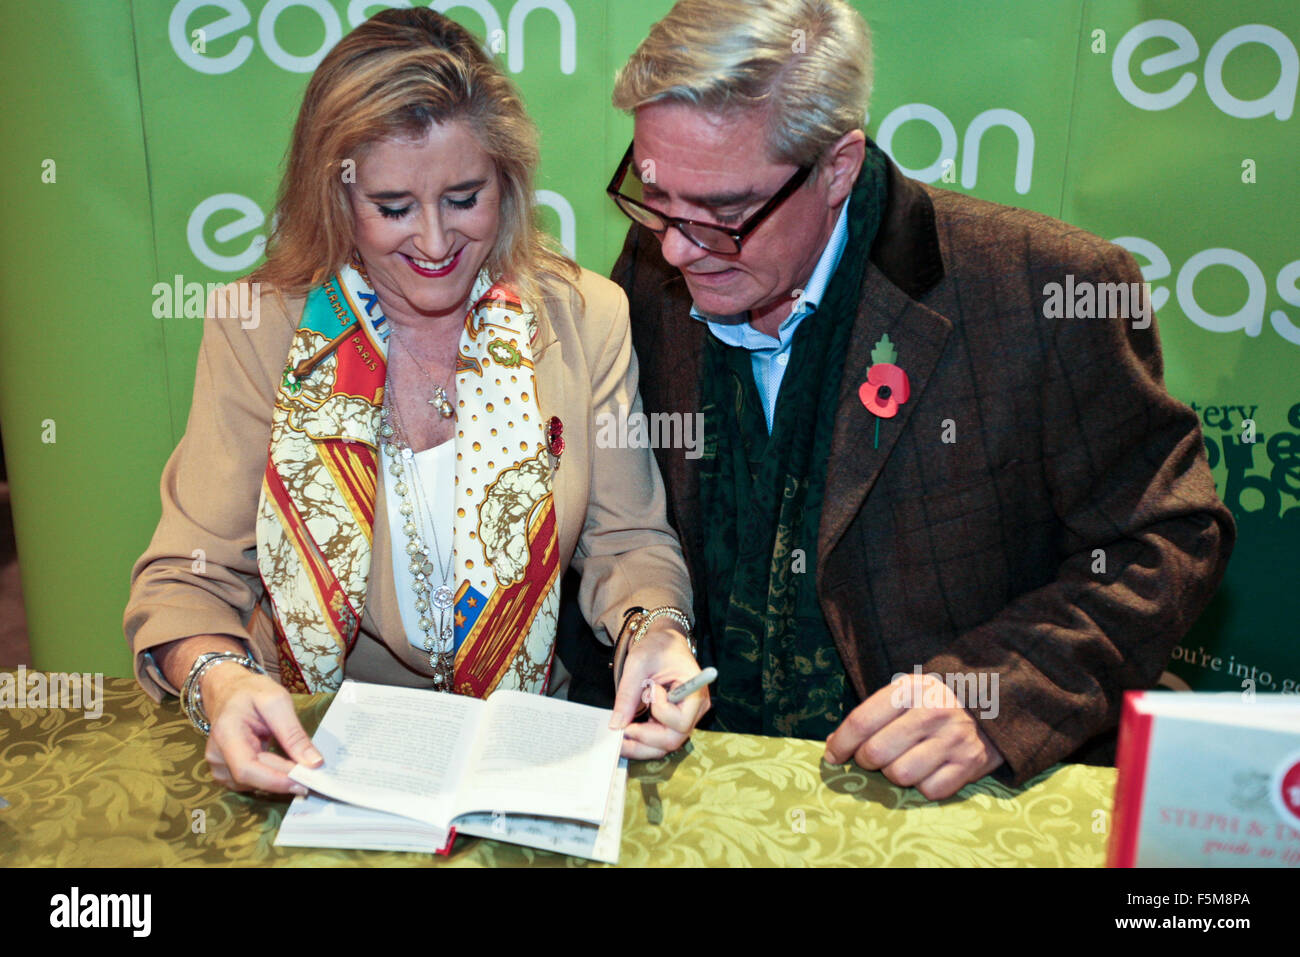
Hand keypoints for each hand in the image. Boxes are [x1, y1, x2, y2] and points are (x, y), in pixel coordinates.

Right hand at [202, 663, 322, 794]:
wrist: (229, 691)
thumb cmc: (250, 692)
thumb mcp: (277, 701)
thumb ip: (293, 733)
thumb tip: (313, 762)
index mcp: (226, 734)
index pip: (246, 768)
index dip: (275, 781)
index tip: (304, 782)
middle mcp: (216, 755)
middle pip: (253, 778)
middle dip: (285, 779)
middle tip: (315, 776)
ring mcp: (219, 766)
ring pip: (253, 784)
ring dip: (279, 778)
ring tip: (299, 766)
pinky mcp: (225, 772)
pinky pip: (251, 782)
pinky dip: (271, 777)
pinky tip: (284, 766)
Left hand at [610, 619, 709, 759]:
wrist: (663, 642)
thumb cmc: (657, 647)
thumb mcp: (638, 664)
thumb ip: (628, 695)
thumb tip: (616, 725)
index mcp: (695, 692)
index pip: (680, 721)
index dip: (660, 713)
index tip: (649, 690)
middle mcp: (695, 710)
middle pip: (673, 740)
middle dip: (644, 739)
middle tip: (619, 732)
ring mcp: (685, 717)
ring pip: (665, 745)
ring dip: (641, 745)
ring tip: (618, 739)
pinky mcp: (673, 721)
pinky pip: (660, 739)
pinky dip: (642, 741)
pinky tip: (625, 735)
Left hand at [822, 672, 1003, 799]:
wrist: (992, 707)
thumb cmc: (934, 702)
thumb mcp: (903, 694)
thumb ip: (870, 716)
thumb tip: (833, 746)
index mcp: (911, 688)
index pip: (862, 722)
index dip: (841, 744)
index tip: (833, 756)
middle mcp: (933, 711)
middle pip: (876, 753)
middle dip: (866, 761)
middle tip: (872, 758)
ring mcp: (954, 739)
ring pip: (900, 775)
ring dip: (894, 774)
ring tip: (902, 761)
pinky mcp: (970, 764)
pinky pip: (928, 791)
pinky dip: (922, 786)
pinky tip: (927, 770)